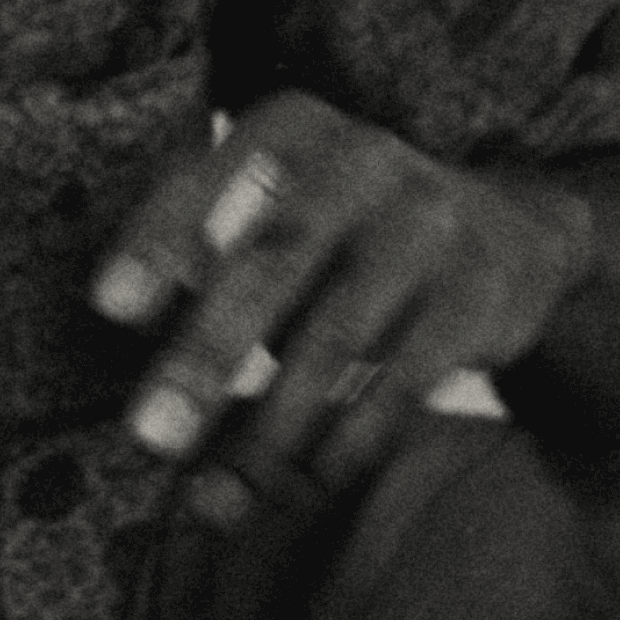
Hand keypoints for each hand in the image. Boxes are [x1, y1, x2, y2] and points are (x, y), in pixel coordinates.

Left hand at [90, 92, 592, 531]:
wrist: (510, 237)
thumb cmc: (346, 232)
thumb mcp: (282, 206)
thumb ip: (205, 249)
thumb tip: (122, 324)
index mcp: (294, 127)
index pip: (209, 175)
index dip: (157, 239)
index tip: (109, 306)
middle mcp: (364, 159)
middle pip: (273, 259)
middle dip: (206, 353)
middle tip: (152, 432)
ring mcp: (430, 223)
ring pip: (337, 334)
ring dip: (272, 426)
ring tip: (220, 493)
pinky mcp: (480, 293)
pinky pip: (406, 377)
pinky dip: (350, 439)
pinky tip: (305, 482)